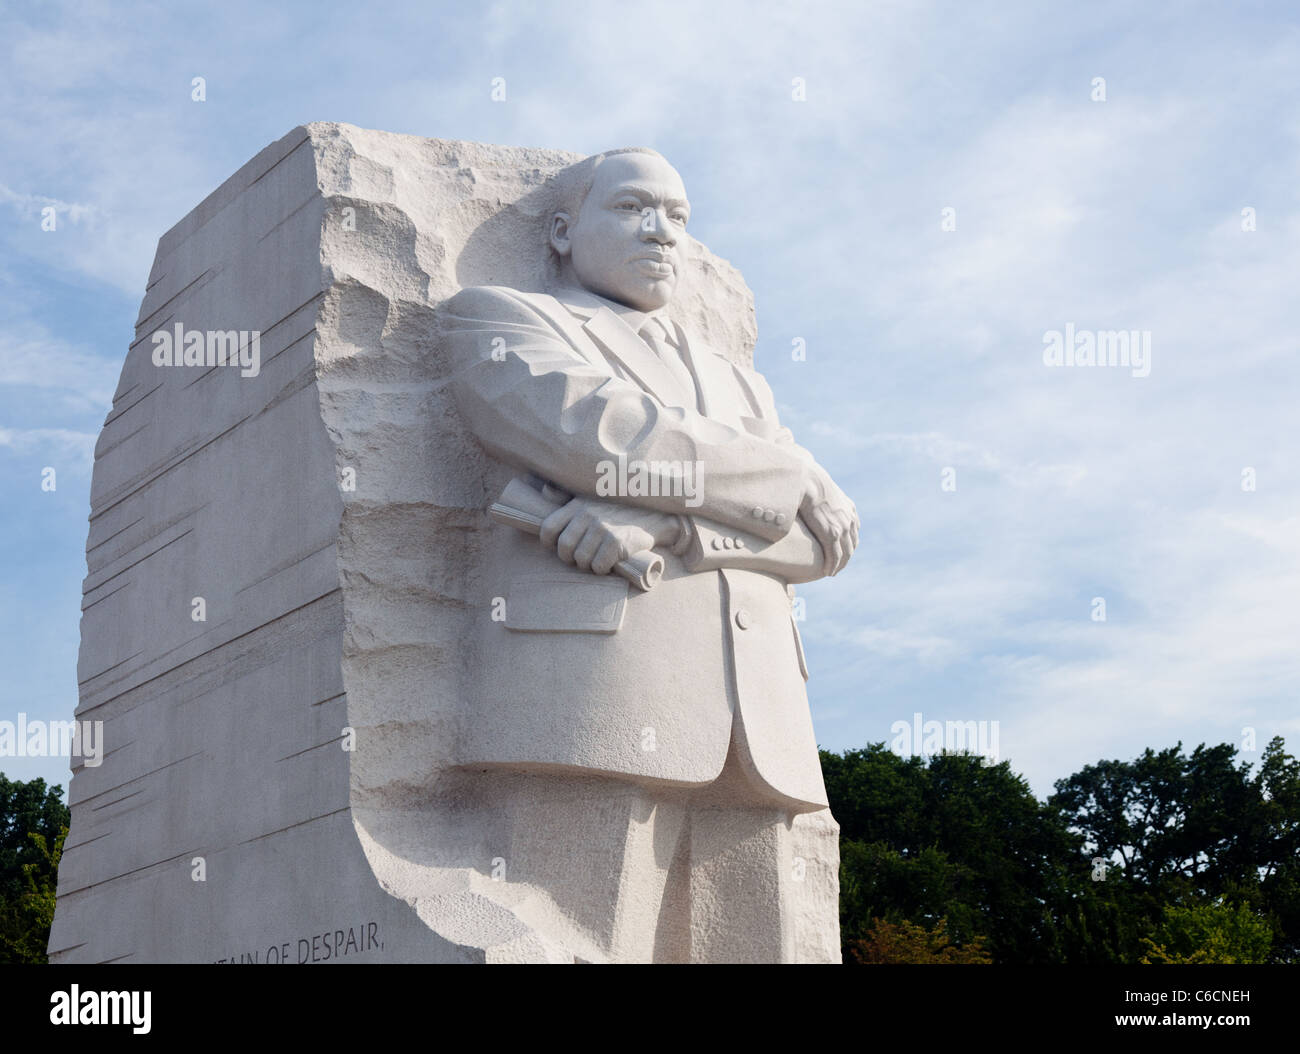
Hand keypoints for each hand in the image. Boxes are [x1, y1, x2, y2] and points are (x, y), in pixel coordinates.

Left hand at [540, 497, 680, 574]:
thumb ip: (566, 496)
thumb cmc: (616, 511)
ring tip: (596, 559)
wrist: (651, 516)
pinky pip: (598, 566)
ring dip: (588, 565)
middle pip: (564, 548)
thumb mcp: (590, 497)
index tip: (559, 547)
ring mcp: (602, 528)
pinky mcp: (616, 542)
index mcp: (577, 505)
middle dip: (570, 559)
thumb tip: (544, 490)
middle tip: (580, 558)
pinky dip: (602, 569)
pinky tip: (609, 562)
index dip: (550, 543)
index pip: (548, 528)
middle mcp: (588, 515)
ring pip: (581, 559)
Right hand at [799, 463, 858, 576]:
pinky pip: (834, 555)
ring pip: (845, 553)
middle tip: (836, 568)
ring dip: (839, 565)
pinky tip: (828, 572)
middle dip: (845, 558)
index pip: (853, 532)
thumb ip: (823, 498)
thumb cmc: (808, 482)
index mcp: (849, 509)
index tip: (841, 553)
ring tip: (832, 573)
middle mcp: (849, 519)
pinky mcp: (832, 533)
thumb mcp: (821, 489)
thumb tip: (810, 498)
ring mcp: (842, 527)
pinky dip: (832, 566)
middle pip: (851, 545)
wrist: (808, 479)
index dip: (848, 545)